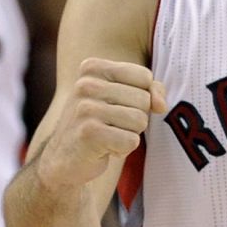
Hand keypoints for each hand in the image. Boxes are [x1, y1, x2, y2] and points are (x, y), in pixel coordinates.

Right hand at [38, 58, 166, 188]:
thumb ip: (150, 90)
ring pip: (140, 120)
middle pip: (144, 99)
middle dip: (135, 118)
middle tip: (111, 125)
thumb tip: (162, 105)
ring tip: (108, 136)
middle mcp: (86, 84)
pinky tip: (104, 148)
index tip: (117, 106)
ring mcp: (85, 108)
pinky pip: (131, 141)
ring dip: (130, 134)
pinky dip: (123, 149)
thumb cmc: (99, 124)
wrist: (65, 159)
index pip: (144, 76)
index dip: (141, 97)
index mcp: (92, 68)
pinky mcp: (89, 133)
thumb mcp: (122, 98)